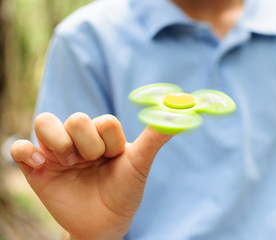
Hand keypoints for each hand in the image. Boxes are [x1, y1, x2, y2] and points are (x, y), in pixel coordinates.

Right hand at [10, 112, 172, 239]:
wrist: (104, 223)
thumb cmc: (124, 192)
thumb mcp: (140, 165)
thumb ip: (154, 139)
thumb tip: (179, 116)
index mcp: (104, 134)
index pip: (104, 120)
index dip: (110, 140)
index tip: (113, 158)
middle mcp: (80, 138)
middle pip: (77, 119)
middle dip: (88, 145)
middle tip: (90, 164)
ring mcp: (57, 151)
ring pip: (46, 122)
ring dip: (60, 144)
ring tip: (69, 165)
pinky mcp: (36, 168)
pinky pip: (20, 148)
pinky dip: (25, 150)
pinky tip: (39, 164)